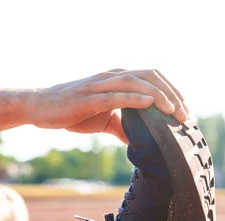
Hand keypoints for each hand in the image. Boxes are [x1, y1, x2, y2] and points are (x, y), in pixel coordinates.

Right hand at [26, 69, 188, 141]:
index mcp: (118, 79)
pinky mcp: (88, 97)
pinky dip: (134, 98)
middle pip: (151, 76)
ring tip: (173, 112)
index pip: (153, 78)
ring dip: (159, 96)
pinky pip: (115, 95)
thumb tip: (140, 141)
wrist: (39, 107)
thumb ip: (122, 125)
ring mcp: (100, 85)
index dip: (173, 92)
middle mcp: (111, 77)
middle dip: (172, 94)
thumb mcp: (102, 119)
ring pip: (137, 83)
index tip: (185, 112)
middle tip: (185, 116)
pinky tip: (149, 104)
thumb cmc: (71, 110)